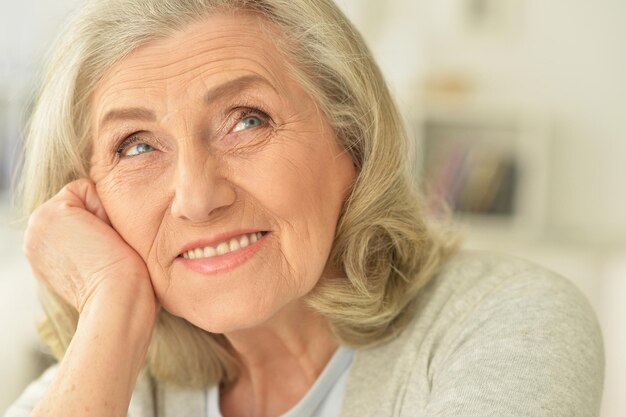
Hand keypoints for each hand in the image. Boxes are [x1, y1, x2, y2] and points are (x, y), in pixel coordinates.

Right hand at [23, 178, 154, 312]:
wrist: (118, 304)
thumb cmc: (126, 291)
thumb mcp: (101, 262)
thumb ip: (94, 241)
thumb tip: (109, 227)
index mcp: (47, 250)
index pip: (80, 214)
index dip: (104, 225)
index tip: (109, 256)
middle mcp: (36, 237)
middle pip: (82, 202)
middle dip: (102, 219)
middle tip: (109, 252)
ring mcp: (37, 226)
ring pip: (85, 195)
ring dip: (104, 216)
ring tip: (107, 247)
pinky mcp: (50, 214)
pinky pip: (85, 187)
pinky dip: (104, 208)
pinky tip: (104, 238)